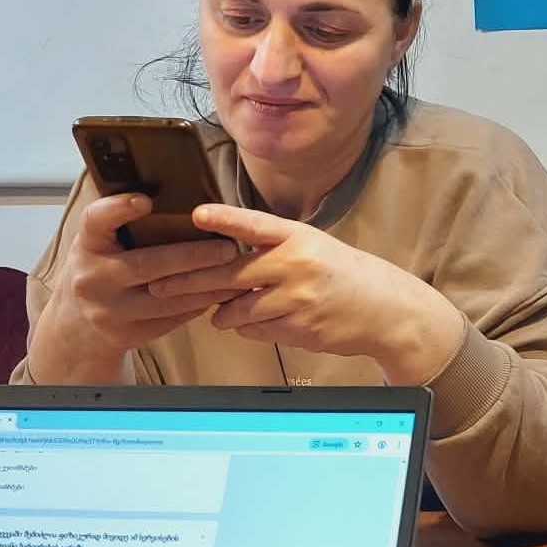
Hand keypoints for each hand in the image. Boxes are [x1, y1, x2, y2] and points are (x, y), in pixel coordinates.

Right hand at [27, 194, 244, 381]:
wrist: (77, 323)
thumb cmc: (102, 266)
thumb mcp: (102, 242)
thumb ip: (126, 223)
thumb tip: (181, 196)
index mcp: (88, 244)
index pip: (95, 221)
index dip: (118, 209)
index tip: (145, 200)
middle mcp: (93, 277)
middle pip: (148, 264)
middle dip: (193, 256)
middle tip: (228, 247)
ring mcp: (109, 310)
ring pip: (167, 298)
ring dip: (206, 285)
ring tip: (236, 272)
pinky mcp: (126, 334)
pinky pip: (171, 319)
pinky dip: (199, 305)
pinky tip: (222, 293)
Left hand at [147, 204, 465, 383]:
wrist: (387, 310)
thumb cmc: (345, 276)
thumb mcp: (314, 249)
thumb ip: (271, 252)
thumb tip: (222, 268)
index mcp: (300, 237)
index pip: (256, 224)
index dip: (224, 220)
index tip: (196, 214)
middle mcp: (298, 264)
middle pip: (229, 274)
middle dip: (189, 282)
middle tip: (159, 286)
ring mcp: (298, 299)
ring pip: (237, 309)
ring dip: (225, 313)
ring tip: (228, 312)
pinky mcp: (299, 328)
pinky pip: (255, 331)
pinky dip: (251, 329)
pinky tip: (266, 322)